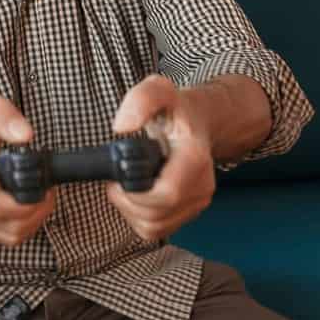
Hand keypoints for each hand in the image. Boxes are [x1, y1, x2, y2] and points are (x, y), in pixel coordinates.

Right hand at [0, 90, 52, 245]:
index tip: (45, 188)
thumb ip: (6, 116)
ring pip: (9, 236)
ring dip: (33, 220)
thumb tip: (25, 135)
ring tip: (37, 195)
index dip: (27, 203)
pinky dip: (22, 225)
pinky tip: (23, 204)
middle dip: (37, 212)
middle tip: (47, 191)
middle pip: (7, 225)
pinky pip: (3, 238)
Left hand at [107, 75, 215, 240]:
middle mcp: (202, 186)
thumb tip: (121, 127)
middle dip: (127, 202)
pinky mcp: (188, 213)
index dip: (135, 194)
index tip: (118, 179)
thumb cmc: (174, 109)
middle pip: (157, 215)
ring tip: (127, 186)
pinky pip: (158, 230)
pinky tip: (137, 196)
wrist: (197, 122)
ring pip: (155, 227)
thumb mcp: (156, 89)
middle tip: (116, 181)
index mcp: (194, 158)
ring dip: (131, 211)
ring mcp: (197, 203)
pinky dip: (140, 217)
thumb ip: (140, 100)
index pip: (166, 195)